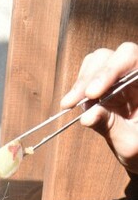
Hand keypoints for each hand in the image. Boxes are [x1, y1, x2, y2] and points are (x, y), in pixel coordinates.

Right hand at [60, 42, 137, 173]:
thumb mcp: (129, 142)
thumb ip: (111, 126)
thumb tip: (86, 117)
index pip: (130, 58)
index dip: (109, 71)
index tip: (92, 95)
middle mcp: (134, 72)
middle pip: (110, 56)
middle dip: (90, 77)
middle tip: (72, 102)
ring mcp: (119, 76)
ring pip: (97, 61)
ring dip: (81, 81)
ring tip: (69, 104)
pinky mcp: (105, 84)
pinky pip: (88, 75)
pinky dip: (77, 88)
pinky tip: (72, 103)